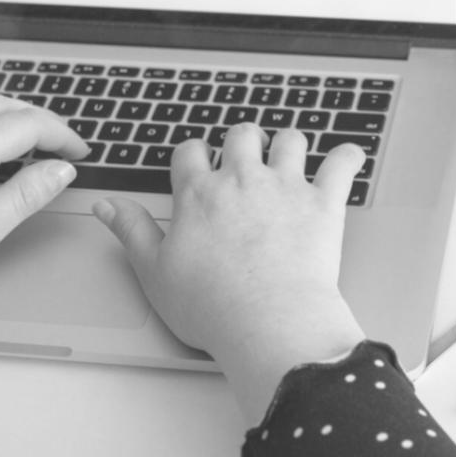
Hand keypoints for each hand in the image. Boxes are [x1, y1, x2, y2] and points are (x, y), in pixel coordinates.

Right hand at [91, 124, 367, 420]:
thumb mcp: (154, 272)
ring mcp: (286, 187)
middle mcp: (242, 180)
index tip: (198, 168)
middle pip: (242, 135)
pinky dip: (348, 157)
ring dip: (289, 145)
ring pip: (290, 140)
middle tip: (245, 160)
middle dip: (243, 142)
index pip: (190, 152)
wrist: (267, 322)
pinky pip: (342, 163)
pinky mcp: (323, 203)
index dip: (194, 157)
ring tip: (289, 157)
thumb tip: (107, 206)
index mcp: (199, 194)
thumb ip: (131, 231)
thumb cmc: (212, 306)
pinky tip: (348, 157)